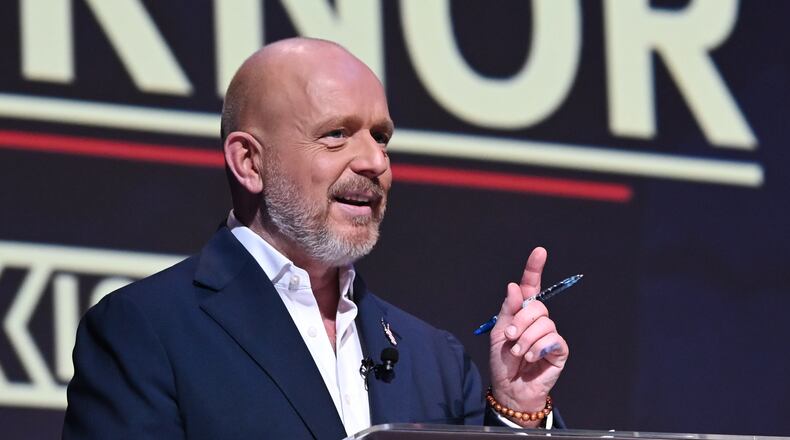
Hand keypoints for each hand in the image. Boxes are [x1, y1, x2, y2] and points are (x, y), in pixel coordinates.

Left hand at [488, 247, 568, 426]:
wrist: (510, 388)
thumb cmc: (503, 361)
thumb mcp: (499, 333)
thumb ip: (508, 310)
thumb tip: (514, 286)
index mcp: (522, 312)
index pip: (530, 286)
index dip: (534, 269)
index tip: (539, 252)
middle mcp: (538, 320)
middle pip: (536, 306)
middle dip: (519, 321)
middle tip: (510, 337)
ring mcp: (550, 333)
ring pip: (544, 323)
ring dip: (525, 339)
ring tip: (518, 352)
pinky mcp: (559, 349)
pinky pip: (552, 339)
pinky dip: (537, 348)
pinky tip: (531, 357)